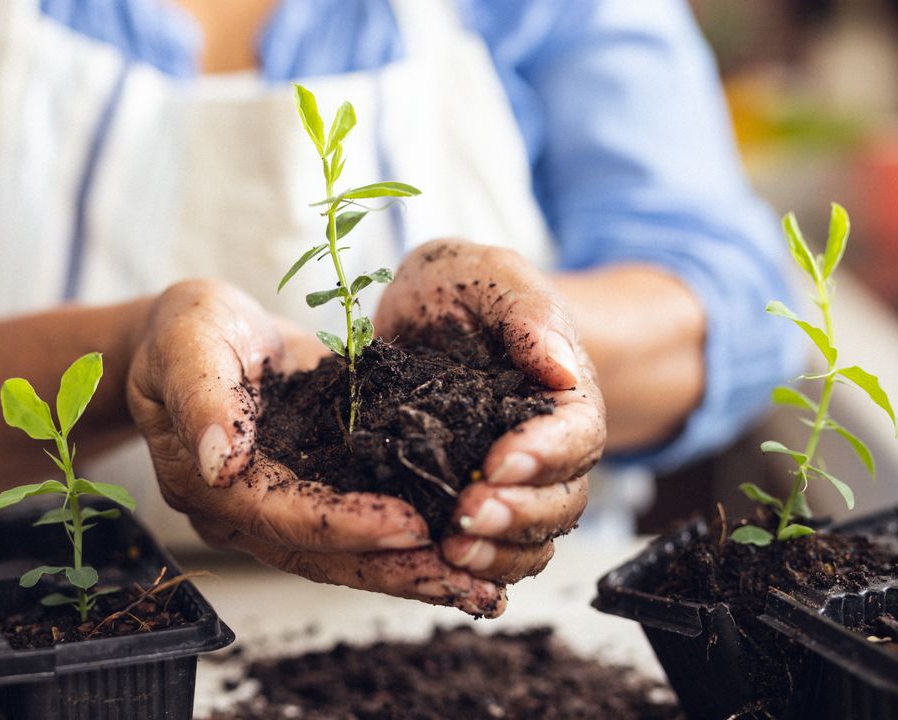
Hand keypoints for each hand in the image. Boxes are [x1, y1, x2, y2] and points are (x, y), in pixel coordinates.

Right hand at [127, 279, 506, 615]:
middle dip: (396, 569)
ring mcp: (283, 507)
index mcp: (210, 484)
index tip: (410, 525)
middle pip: (322, 555)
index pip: (282, 515)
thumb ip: (200, 396)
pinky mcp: (316, 490)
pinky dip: (410, 543)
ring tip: (481, 584)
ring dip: (413, 571)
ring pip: (347, 554)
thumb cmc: (184, 331)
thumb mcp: (185, 342)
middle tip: (467, 580)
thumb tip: (217, 461)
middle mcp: (247, 512)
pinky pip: (363, 525)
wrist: (200, 333)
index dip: (345, 525)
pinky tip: (463, 547)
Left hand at [376, 240, 604, 584]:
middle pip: (563, 496)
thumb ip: (524, 310)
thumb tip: (562, 366)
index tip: (498, 462)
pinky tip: (444, 565)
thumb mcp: (483, 274)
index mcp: (561, 389)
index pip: (576, 432)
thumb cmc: (459, 287)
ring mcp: (514, 478)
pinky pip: (498, 548)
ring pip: (535, 534)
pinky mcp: (476, 499)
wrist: (424, 315)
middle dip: (520, 511)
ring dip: (500, 550)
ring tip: (452, 549)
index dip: (545, 454)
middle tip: (467, 512)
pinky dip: (480, 566)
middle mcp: (547, 442)